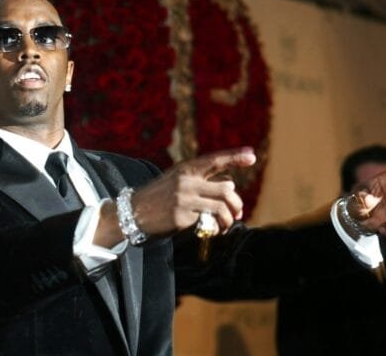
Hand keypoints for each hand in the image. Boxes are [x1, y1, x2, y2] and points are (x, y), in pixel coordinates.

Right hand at [132, 147, 255, 235]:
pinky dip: (217, 227)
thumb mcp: (176, 180)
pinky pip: (209, 222)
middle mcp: (186, 181)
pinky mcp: (181, 217)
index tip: (252, 156)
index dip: (235, 157)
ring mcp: (184, 199)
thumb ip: (201, 181)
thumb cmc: (159, 197)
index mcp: (186, 169)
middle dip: (236, 202)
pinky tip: (216, 231)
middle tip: (238, 213)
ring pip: (222, 206)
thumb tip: (230, 188)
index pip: (214, 160)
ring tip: (227, 224)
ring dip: (230, 218)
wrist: (132, 212)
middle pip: (226, 188)